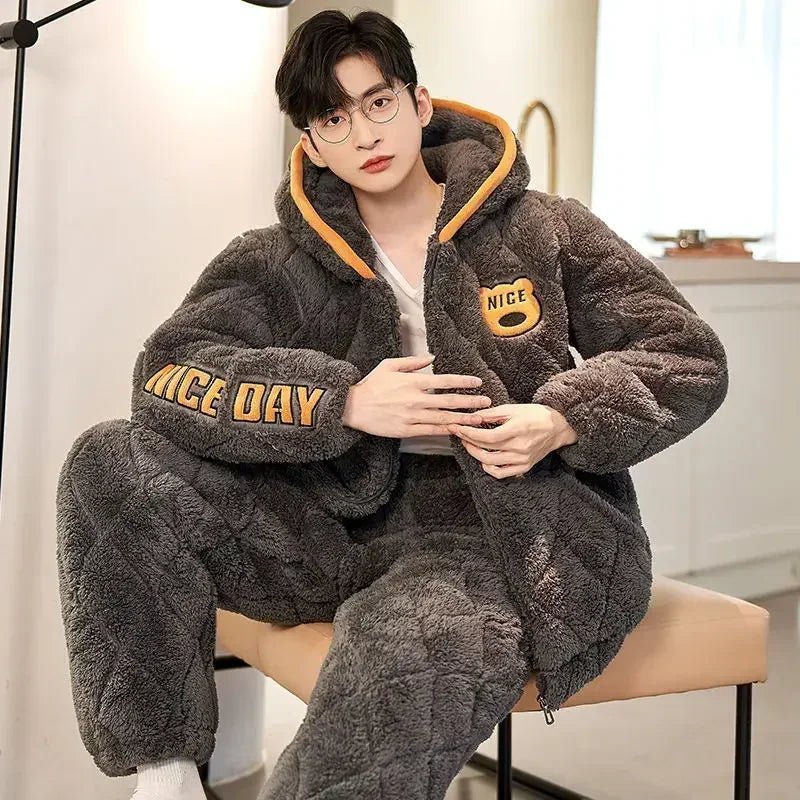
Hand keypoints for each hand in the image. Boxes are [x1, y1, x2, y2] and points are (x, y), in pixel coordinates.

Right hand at [342, 354, 492, 438]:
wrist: (352, 407)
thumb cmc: (371, 384)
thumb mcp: (389, 365)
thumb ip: (412, 361)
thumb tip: (432, 357)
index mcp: (413, 382)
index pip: (444, 381)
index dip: (463, 381)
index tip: (477, 382)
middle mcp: (416, 399)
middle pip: (449, 401)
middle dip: (470, 402)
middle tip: (486, 402)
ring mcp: (412, 416)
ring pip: (444, 418)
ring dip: (464, 419)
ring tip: (479, 419)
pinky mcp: (407, 430)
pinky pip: (431, 431)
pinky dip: (446, 431)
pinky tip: (458, 431)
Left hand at [447, 403, 577, 478]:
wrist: (558, 427)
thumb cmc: (535, 415)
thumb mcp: (513, 409)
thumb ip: (491, 414)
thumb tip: (472, 417)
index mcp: (517, 430)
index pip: (486, 437)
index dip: (468, 434)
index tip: (456, 428)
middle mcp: (520, 447)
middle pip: (485, 450)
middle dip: (468, 442)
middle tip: (460, 434)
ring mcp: (522, 459)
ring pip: (490, 463)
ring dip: (475, 454)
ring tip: (470, 444)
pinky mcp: (524, 467)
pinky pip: (502, 473)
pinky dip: (489, 468)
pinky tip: (484, 459)